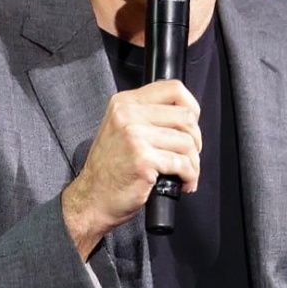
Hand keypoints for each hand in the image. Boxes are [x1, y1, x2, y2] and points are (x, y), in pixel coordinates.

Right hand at [61, 79, 201, 256]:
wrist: (91, 198)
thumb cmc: (108, 169)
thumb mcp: (121, 129)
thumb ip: (146, 116)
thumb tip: (185, 117)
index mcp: (125, 103)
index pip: (173, 89)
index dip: (191, 107)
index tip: (192, 125)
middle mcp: (128, 115)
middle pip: (186, 117)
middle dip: (195, 140)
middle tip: (189, 155)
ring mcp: (135, 136)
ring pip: (188, 142)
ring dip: (193, 163)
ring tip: (185, 173)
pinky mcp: (143, 159)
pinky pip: (183, 164)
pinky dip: (190, 176)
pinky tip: (183, 183)